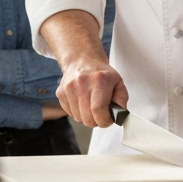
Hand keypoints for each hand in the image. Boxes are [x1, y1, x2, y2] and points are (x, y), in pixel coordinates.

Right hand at [40, 9, 127, 126]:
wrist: (83, 60)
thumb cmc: (102, 74)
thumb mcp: (118, 83)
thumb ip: (121, 100)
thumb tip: (119, 116)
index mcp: (99, 79)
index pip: (99, 110)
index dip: (105, 120)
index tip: (108, 119)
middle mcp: (82, 82)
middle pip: (87, 118)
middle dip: (96, 121)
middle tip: (101, 114)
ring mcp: (68, 88)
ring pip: (78, 118)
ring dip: (87, 117)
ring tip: (91, 105)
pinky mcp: (60, 93)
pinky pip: (70, 114)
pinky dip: (78, 113)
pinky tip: (82, 102)